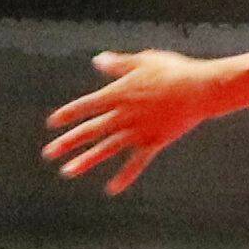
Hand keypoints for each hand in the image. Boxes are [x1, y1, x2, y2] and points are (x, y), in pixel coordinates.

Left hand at [44, 50, 223, 193]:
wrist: (200, 89)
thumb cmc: (174, 70)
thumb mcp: (144, 60)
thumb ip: (119, 64)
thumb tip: (97, 60)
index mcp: (119, 93)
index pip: (86, 106)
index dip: (68, 114)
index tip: (52, 124)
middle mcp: (124, 115)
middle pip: (90, 130)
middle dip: (67, 141)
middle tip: (48, 153)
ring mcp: (138, 131)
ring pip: (106, 148)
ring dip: (86, 160)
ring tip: (67, 172)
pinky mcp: (154, 142)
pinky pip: (136, 163)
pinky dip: (124, 176)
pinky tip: (111, 189)